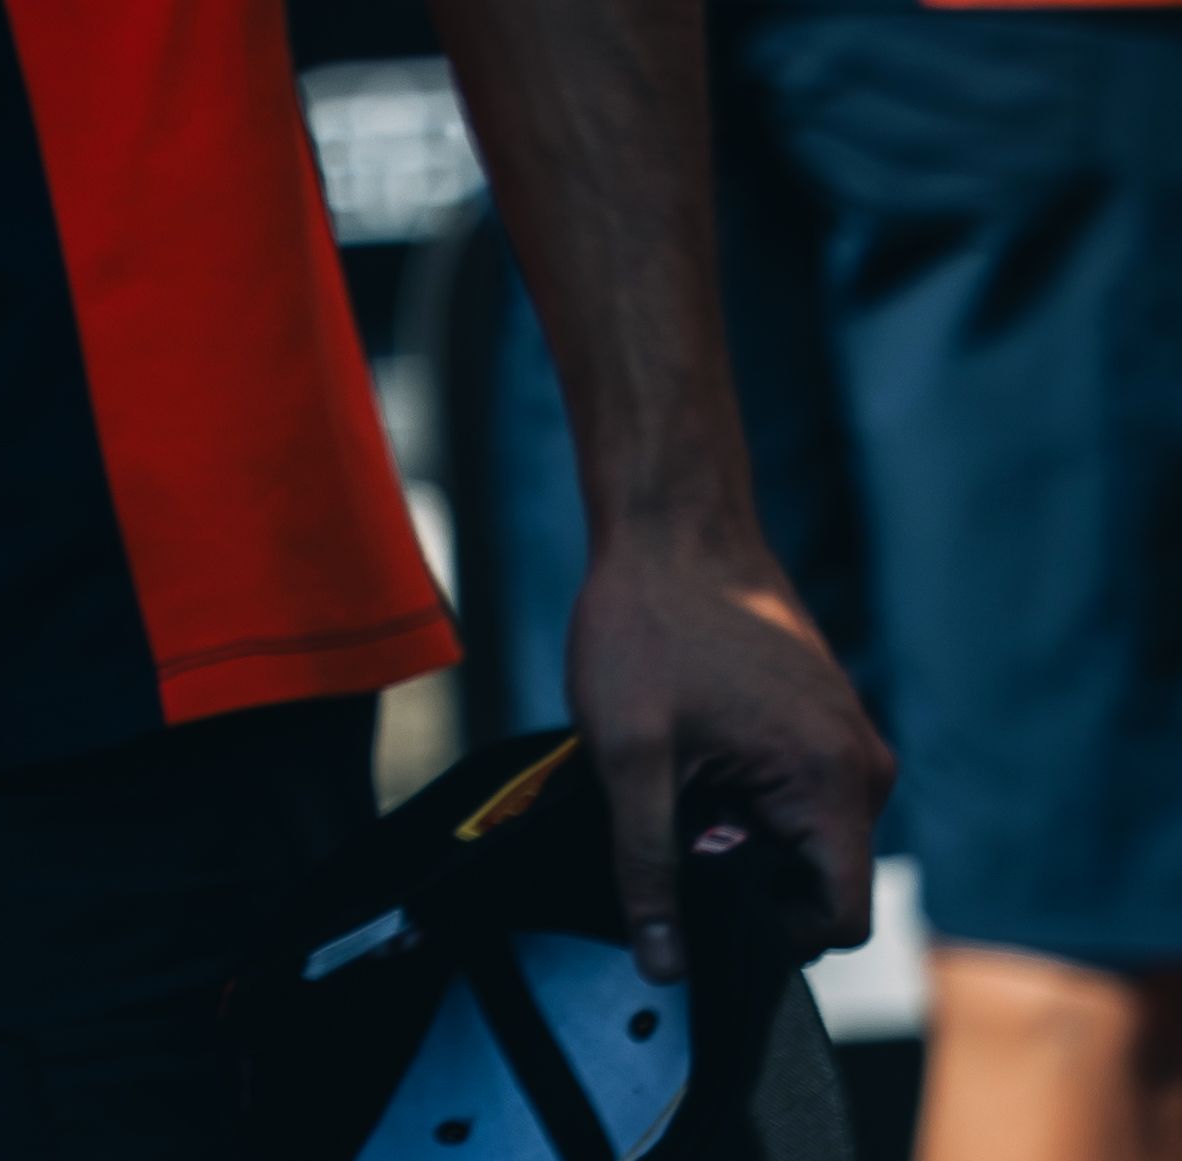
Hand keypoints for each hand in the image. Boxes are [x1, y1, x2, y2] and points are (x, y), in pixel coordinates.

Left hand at [567, 519, 892, 976]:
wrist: (669, 528)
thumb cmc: (648, 628)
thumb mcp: (630, 760)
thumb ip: (649, 868)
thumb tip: (664, 963)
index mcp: (837, 786)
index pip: (839, 920)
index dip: (769, 936)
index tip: (701, 909)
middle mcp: (862, 770)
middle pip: (815, 881)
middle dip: (742, 876)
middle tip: (669, 828)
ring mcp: (845, 743)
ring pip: (797, 838)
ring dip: (735, 832)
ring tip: (673, 777)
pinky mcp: (819, 723)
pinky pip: (791, 795)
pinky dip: (740, 795)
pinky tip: (688, 753)